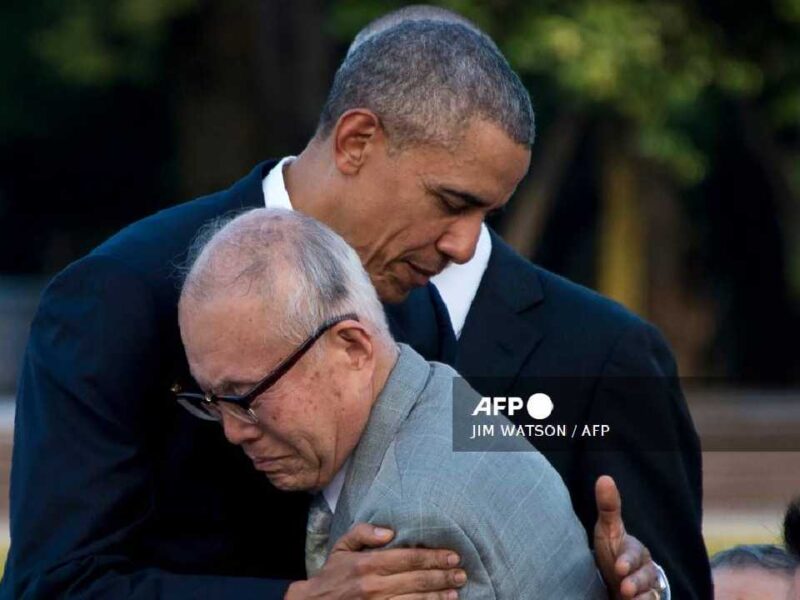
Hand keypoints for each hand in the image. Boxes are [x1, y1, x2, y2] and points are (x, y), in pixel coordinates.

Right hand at [285, 523, 466, 598]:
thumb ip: (364, 533)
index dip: (433, 557)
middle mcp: (374, 586)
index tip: (453, 555)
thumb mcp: (342, 547)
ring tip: (456, 592)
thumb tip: (390, 532)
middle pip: (417, 579)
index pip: (409, 558)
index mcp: (368, 564)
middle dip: (443, 576)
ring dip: (439, 597)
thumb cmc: (332, 574)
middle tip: (461, 574)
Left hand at [594, 476, 661, 599]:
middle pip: (647, 575)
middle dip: (637, 581)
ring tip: (629, 598)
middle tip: (626, 588)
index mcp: (635, 550)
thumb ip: (608, 508)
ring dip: (643, 597)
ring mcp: (648, 587)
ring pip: (652, 592)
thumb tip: (604, 478)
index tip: (618, 567)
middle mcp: (645, 569)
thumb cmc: (612, 553)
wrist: (616, 583)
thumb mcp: (607, 531)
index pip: (634, 553)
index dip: (627, 560)